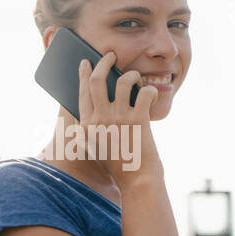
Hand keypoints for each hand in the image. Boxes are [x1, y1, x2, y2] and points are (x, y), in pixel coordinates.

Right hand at [76, 51, 162, 186]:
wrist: (137, 180)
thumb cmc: (119, 165)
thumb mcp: (96, 147)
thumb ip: (93, 126)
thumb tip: (97, 100)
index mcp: (87, 125)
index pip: (82, 92)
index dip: (84, 74)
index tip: (86, 62)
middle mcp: (100, 119)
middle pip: (98, 80)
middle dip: (104, 62)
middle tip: (111, 55)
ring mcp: (119, 118)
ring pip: (124, 81)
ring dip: (132, 76)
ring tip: (136, 78)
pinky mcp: (139, 120)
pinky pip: (145, 92)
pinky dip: (151, 90)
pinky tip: (152, 96)